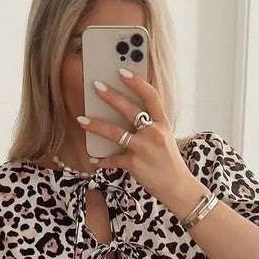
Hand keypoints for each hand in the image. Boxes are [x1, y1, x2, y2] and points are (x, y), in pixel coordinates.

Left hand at [76, 67, 197, 206]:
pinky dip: (101, 161)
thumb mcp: (165, 138)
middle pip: (129, 110)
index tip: (122, 71)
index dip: (136, 82)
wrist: (177, 187)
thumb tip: (127, 115)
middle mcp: (154, 133)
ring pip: (114, 133)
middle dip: (111, 96)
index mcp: (163, 123)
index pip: (151, 96)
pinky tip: (93, 159)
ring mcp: (143, 148)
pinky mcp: (134, 164)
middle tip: (96, 86)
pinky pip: (112, 160)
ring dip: (95, 125)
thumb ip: (150, 125)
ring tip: (81, 120)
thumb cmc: (169, 162)